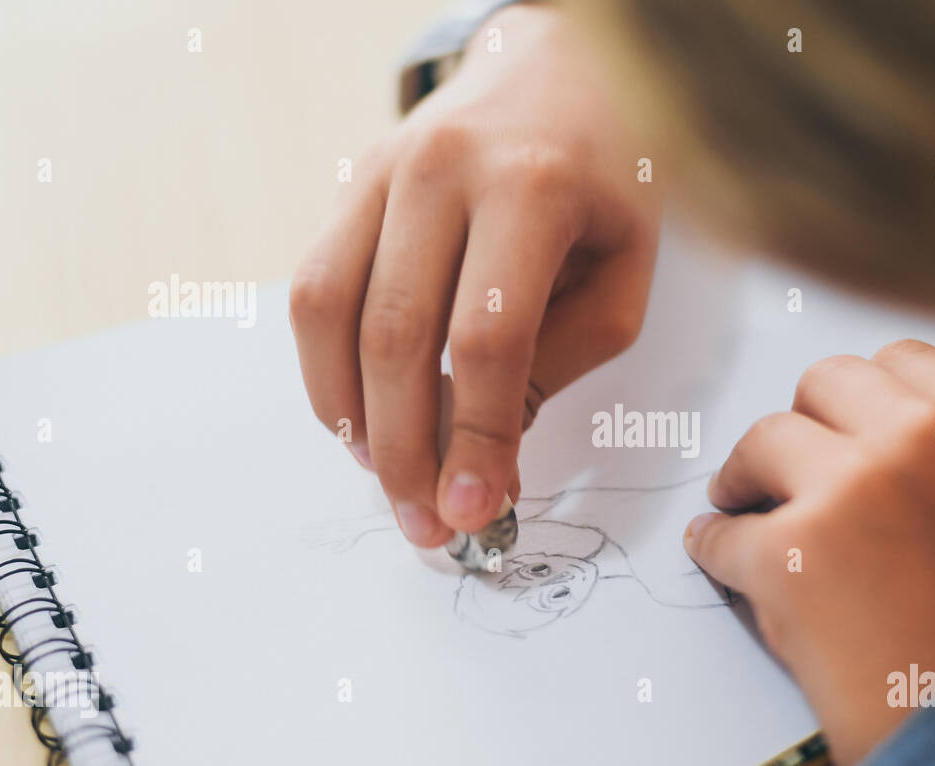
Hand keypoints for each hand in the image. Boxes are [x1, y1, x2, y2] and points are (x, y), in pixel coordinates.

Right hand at [289, 4, 659, 544]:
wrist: (558, 69)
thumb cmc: (607, 182)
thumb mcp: (621, 274)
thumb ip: (557, 362)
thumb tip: (485, 460)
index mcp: (533, 191)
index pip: (488, 341)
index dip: (478, 439)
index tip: (478, 513)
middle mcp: (444, 172)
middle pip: (398, 337)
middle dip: (407, 451)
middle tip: (426, 527)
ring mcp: (384, 171)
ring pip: (332, 312)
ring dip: (352, 416)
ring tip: (387, 480)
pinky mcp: (351, 184)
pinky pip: (313, 288)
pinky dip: (326, 368)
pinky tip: (357, 418)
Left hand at [683, 341, 934, 765]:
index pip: (901, 363)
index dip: (871, 398)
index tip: (854, 434)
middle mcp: (915, 440)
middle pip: (824, 385)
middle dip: (810, 423)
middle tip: (799, 471)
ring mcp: (844, 494)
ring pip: (764, 440)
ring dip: (751, 474)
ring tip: (748, 510)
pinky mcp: (786, 559)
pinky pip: (723, 531)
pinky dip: (714, 544)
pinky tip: (721, 558)